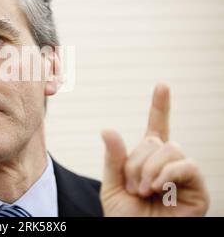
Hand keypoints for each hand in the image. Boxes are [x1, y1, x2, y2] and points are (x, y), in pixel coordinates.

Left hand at [100, 84, 209, 215]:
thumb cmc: (125, 218)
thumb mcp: (112, 187)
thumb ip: (113, 159)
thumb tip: (107, 129)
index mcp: (146, 160)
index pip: (155, 127)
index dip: (160, 106)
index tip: (162, 85)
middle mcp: (166, 163)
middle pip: (153, 140)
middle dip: (136, 162)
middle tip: (133, 187)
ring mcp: (183, 174)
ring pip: (169, 149)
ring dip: (149, 169)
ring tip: (143, 190)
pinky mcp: (197, 188)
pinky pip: (186, 164)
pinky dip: (167, 173)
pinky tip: (158, 188)